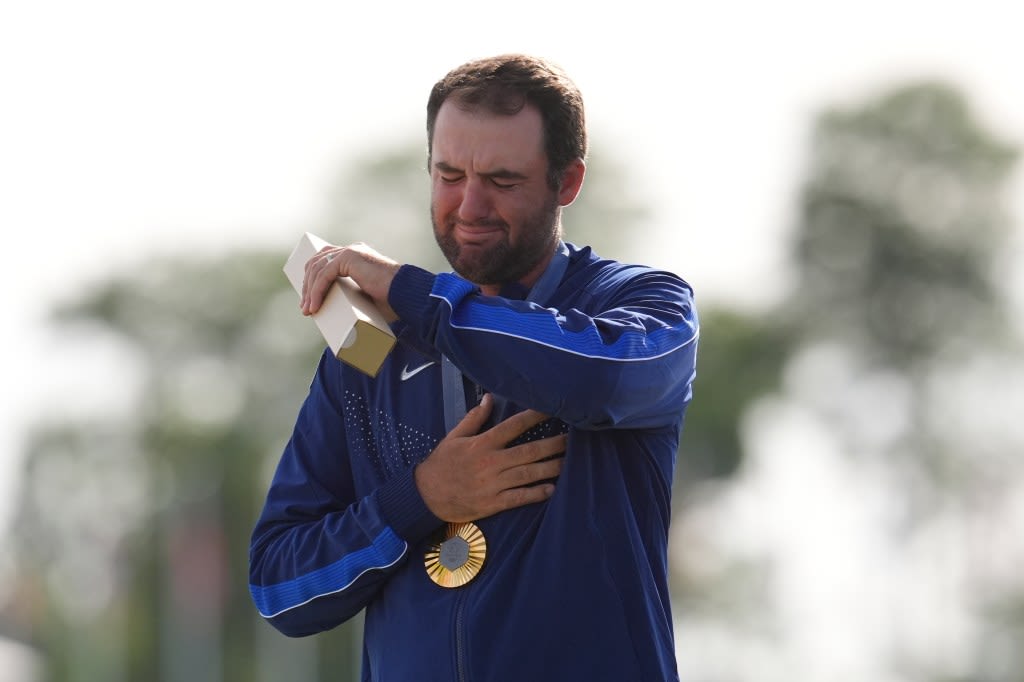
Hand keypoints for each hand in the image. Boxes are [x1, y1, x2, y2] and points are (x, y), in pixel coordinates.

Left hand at [302, 242, 400, 319]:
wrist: (407, 295)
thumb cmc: (394, 302)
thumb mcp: (368, 298)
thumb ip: (354, 299)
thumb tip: (341, 320)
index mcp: (357, 256)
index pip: (326, 260)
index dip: (313, 279)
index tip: (309, 300)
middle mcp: (352, 250)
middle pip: (317, 262)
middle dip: (307, 285)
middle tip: (306, 308)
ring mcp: (351, 251)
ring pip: (318, 268)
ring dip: (309, 291)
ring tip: (308, 311)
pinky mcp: (350, 257)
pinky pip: (324, 274)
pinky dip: (316, 291)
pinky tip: (314, 306)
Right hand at [415, 394, 566, 522]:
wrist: (426, 496)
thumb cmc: (441, 464)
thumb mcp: (453, 437)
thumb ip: (473, 418)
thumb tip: (489, 398)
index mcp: (482, 443)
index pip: (513, 426)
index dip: (535, 416)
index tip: (552, 410)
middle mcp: (491, 462)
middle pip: (528, 451)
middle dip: (552, 445)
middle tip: (571, 440)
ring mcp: (493, 484)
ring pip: (528, 474)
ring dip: (550, 468)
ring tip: (568, 462)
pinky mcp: (493, 503)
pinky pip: (519, 497)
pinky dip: (536, 494)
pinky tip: (551, 489)